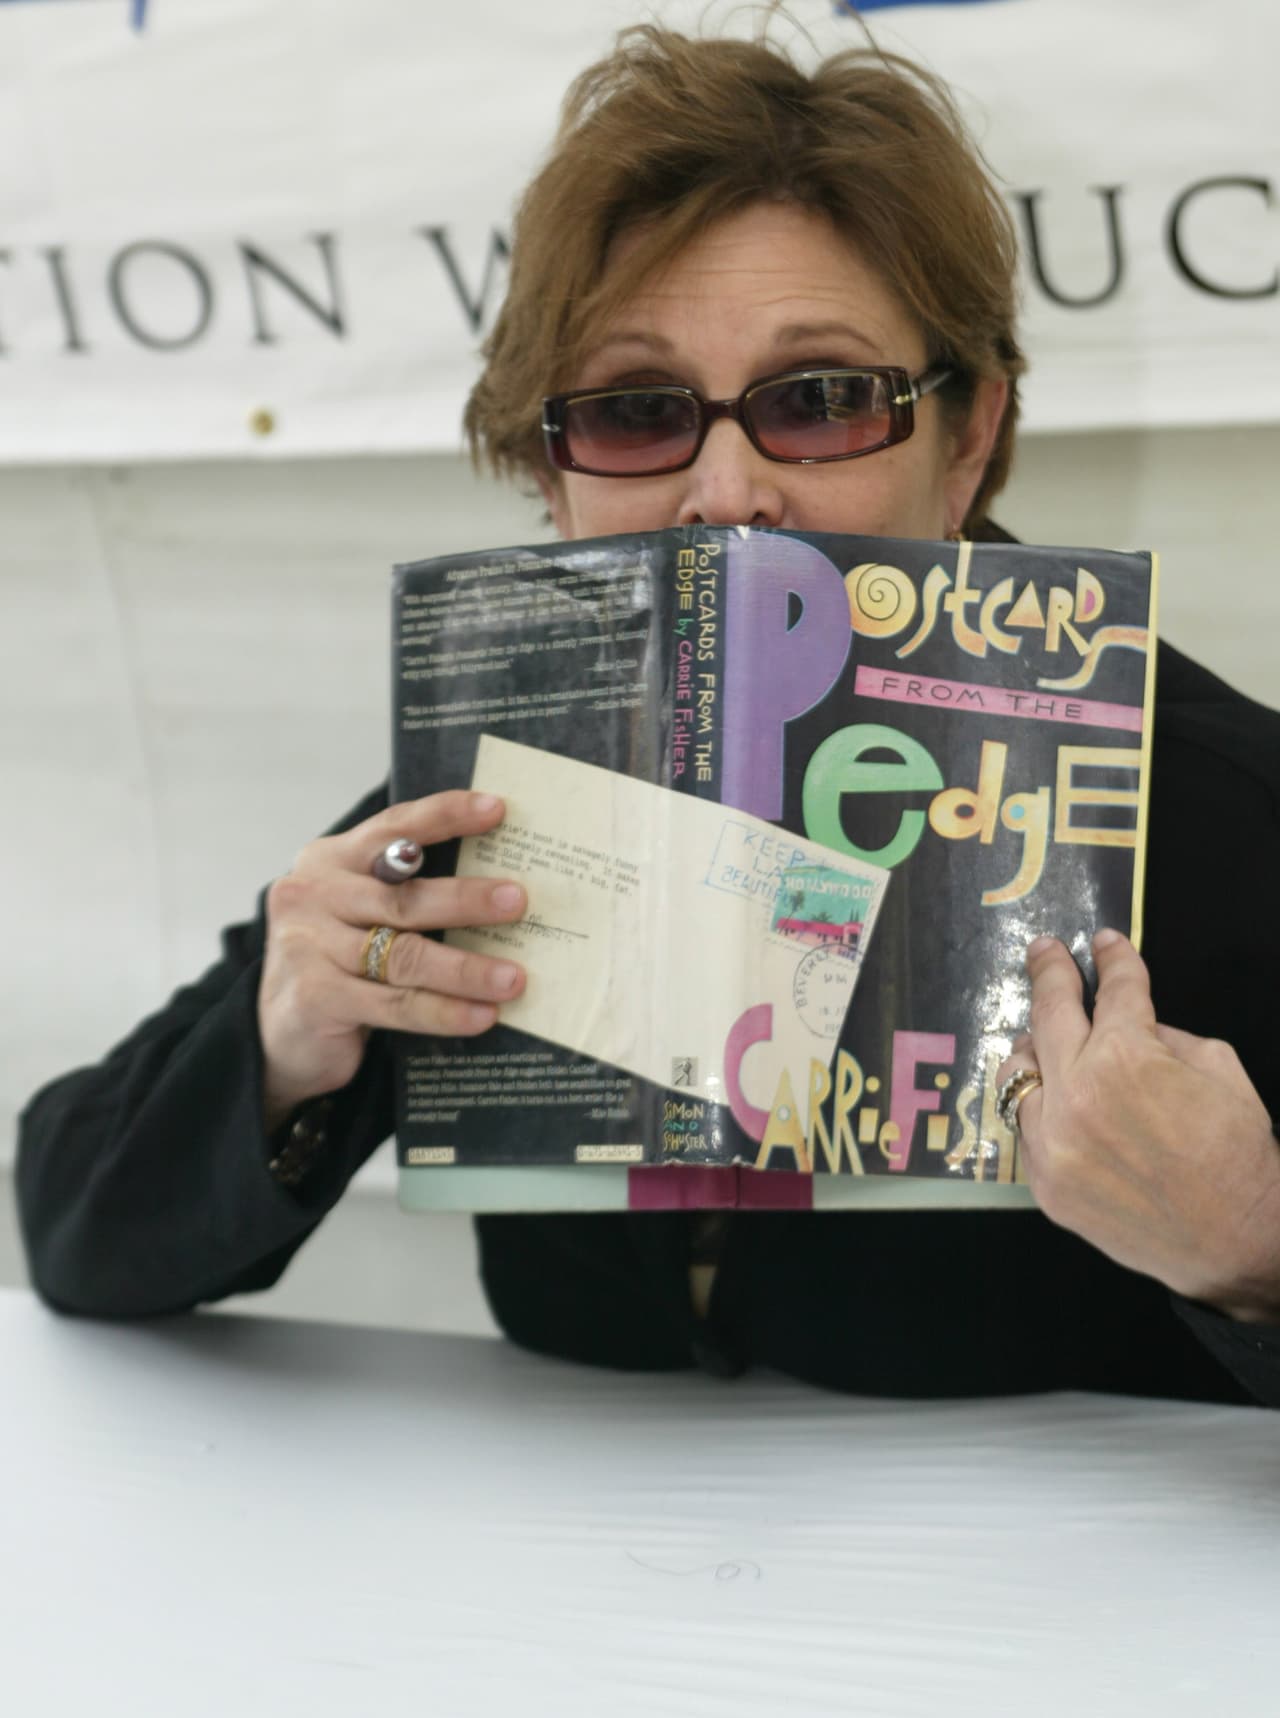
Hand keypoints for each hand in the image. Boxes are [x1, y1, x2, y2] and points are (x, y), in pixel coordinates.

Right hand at [258, 791, 525, 1128]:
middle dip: (466, 899)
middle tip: (518, 901)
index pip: (393, 829)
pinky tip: (482, 1016)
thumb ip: (405, 891)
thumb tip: (499, 885)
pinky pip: (395, 1004)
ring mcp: (309, 947)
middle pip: (402, 896)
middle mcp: (313, 895)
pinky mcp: (316, 998)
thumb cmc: (340, 962)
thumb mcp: (362, 913)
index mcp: (330, 860)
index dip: (445, 816)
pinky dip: (444, 1011)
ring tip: (512, 978)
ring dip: (465, 969)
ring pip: (405, 956)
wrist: (280, 1033)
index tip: (496, 809)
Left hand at [998, 929, 1279, 1322]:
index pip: (1112, 990)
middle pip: (1047, 1014)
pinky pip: (1025, 1127)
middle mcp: (1076, 1095)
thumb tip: (1131, 1023)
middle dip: (1048, 973)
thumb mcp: (1219, 1068)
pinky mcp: (1044, 1182)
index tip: (1103, 943)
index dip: (1111, 960)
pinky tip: (1054, 1099)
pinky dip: (1038, 1106)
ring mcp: (1052, 1142)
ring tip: (1043, 1036)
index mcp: (1126, 1058)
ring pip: (1017, 1073)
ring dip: (1033, 1047)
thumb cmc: (1238, 1155)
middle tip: (1043, 951)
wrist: (1236, 1243)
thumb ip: (1163, 1036)